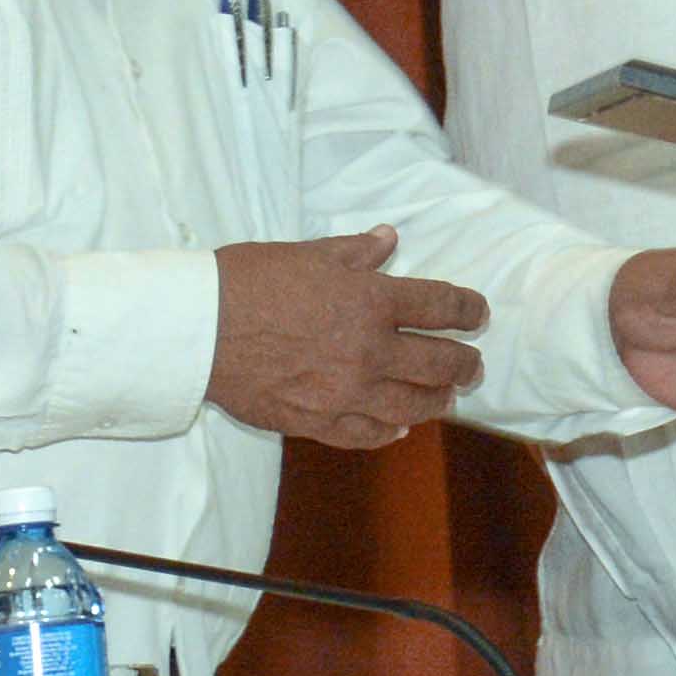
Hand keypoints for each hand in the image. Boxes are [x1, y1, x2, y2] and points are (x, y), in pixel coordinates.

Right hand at [208, 226, 486, 448]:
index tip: (478, 313)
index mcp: (372, 300)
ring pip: (411, 405)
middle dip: (464, 364)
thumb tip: (388, 240)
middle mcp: (369, 350)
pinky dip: (388, 434)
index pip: (441, 305)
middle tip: (473, 365)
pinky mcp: (315, 420)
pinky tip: (399, 430)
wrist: (198, 328)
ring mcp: (344, 391)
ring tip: (446, 398)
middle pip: (438, 363)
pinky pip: (366, 435)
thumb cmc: (249, 281)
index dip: (468, 309)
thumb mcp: (310, 254)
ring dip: (436, 402)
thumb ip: (356, 253)